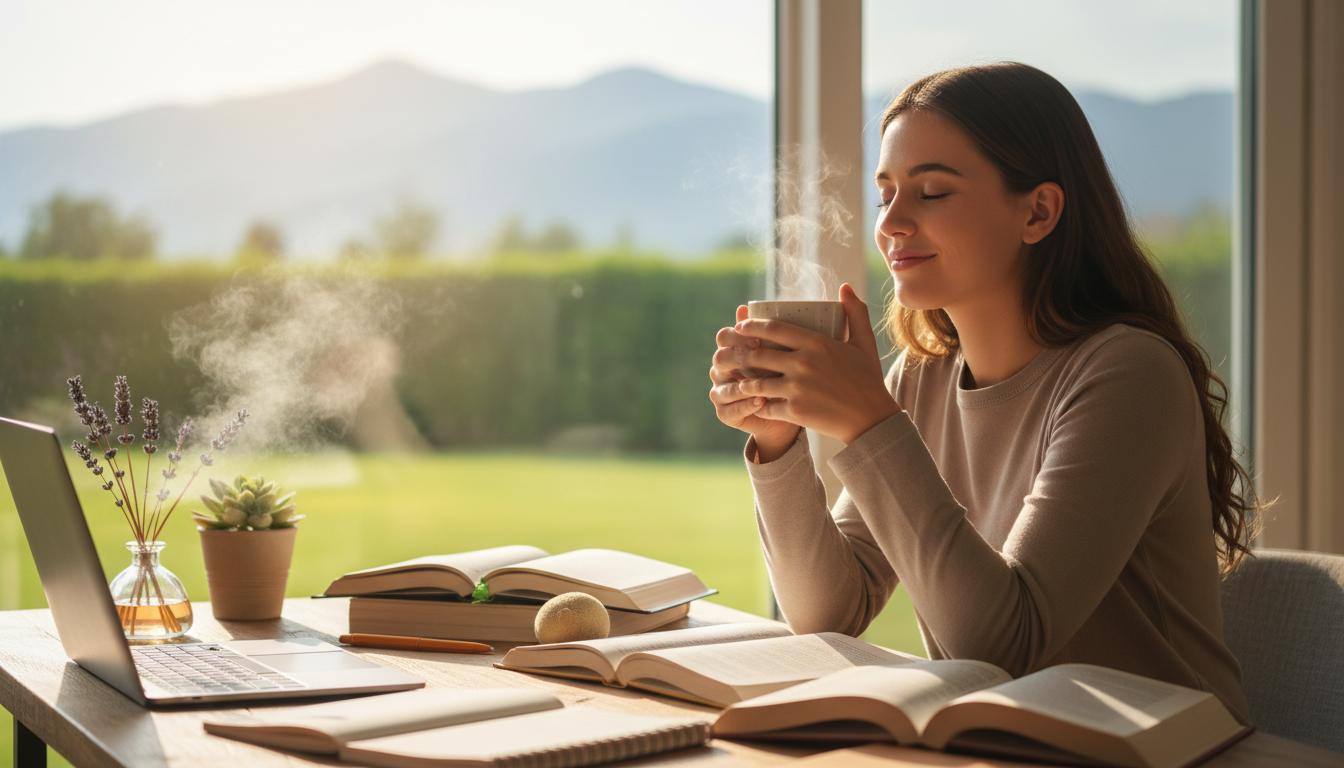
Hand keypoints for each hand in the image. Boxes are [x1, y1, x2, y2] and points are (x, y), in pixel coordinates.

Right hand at [708, 304, 802, 453]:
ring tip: (762, 384)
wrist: (789, 413)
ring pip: (723, 385)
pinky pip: (730, 409)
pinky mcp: (725, 413)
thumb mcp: (783, 353)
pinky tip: (761, 401)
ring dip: (743, 384)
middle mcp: (721, 370)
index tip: (758, 339)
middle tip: (759, 357)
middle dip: (738, 358)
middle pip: (719, 359)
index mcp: (731, 350)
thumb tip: (753, 306)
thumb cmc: (786, 378)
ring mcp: (721, 392)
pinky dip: (746, 404)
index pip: (724, 337)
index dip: (738, 336)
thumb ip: (769, 332)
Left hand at [730, 283, 901, 443]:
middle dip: (738, 354)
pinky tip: (752, 404)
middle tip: (728, 354)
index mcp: (816, 343)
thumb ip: (855, 313)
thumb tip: (845, 286)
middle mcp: (803, 363)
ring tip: (737, 381)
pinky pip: (765, 406)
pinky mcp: (795, 411)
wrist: (872, 419)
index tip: (740, 327)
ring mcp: (797, 388)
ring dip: (743, 382)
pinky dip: (756, 406)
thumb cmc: (868, 379)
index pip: (774, 329)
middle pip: (758, 355)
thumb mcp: (864, 343)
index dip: (752, 326)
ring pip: (756, 383)